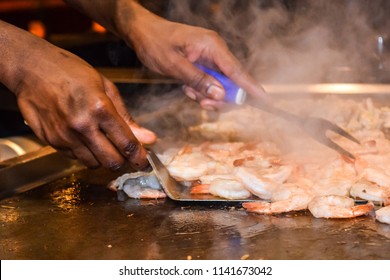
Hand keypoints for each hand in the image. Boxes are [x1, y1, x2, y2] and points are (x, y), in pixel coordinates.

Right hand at [13, 36, 155, 169]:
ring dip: (103, 158)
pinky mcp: (51, 141)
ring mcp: (64, 136)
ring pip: (93, 164)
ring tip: (104, 143)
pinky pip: (75, 157)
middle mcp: (81, 126)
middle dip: (124, 162)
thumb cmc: (70, 71)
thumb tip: (148, 138)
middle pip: (112, 162)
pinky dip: (85, 153)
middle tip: (127, 155)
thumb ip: (126, 116)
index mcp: (99, 108)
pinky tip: (85, 138)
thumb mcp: (105, 87)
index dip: (140, 157)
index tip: (145, 161)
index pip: (126, 144)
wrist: (30, 68)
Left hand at [124, 4, 266, 109]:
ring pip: (221, 86)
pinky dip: (202, 91)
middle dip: (220, 98)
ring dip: (207, 95)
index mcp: (212, 46)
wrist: (142, 33)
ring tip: (189, 91)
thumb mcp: (174, 64)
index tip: (266, 101)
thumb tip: (220, 95)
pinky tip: (188, 88)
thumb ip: (198, 80)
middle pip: (232, 82)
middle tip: (203, 104)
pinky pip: (211, 83)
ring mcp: (211, 58)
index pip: (238, 71)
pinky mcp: (204, 64)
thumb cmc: (155, 43)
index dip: (252, 88)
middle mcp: (216, 51)